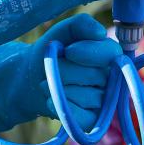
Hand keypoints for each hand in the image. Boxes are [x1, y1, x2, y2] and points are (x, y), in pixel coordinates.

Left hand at [0, 14, 121, 135]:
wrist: (31, 77)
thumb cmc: (52, 52)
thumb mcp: (62, 32)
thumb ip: (81, 24)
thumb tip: (100, 32)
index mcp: (109, 54)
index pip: (111, 53)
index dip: (90, 52)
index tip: (69, 50)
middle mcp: (112, 77)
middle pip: (95, 75)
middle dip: (66, 70)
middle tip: (53, 67)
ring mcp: (104, 101)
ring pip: (88, 96)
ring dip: (60, 88)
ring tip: (48, 82)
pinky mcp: (92, 120)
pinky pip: (82, 118)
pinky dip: (62, 108)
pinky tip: (51, 100)